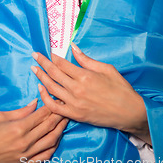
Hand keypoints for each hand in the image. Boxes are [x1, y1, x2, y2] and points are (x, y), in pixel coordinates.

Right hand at [0, 99, 67, 162]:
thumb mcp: (0, 116)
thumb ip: (21, 111)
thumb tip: (35, 103)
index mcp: (18, 128)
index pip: (41, 115)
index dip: (51, 105)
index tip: (57, 97)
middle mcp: (24, 143)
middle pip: (49, 127)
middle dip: (59, 115)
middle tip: (65, 106)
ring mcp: (25, 155)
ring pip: (50, 142)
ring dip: (60, 130)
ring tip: (65, 120)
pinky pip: (44, 157)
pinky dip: (53, 147)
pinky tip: (56, 139)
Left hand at [31, 44, 150, 144]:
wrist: (128, 112)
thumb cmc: (120, 88)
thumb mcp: (106, 68)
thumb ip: (86, 59)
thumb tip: (73, 47)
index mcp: (85, 76)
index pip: (62, 64)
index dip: (52, 57)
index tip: (45, 51)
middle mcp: (77, 89)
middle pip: (53, 74)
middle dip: (42, 63)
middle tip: (34, 55)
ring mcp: (74, 104)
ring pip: (51, 89)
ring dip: (41, 77)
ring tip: (34, 69)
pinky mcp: (75, 115)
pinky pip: (54, 107)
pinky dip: (45, 98)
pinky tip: (41, 89)